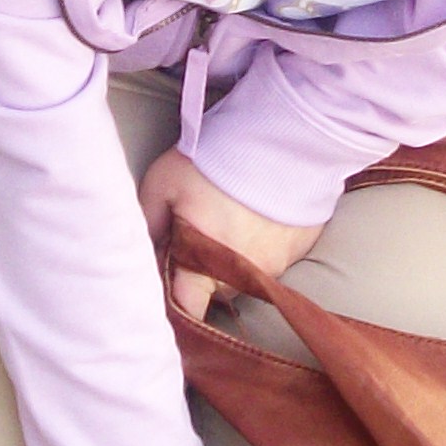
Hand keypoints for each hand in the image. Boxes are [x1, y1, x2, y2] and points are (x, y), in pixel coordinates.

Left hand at [137, 144, 319, 323]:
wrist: (284, 136)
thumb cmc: (216, 160)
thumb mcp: (164, 182)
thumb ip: (149, 222)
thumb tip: (145, 250)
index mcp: (206, 265)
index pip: (187, 308)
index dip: (174, 306)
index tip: (168, 292)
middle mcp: (244, 274)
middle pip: (215, 290)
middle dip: (202, 271)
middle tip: (197, 233)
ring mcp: (277, 263)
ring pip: (245, 274)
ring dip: (233, 257)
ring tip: (231, 218)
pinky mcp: (301, 248)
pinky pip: (275, 256)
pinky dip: (264, 242)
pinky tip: (258, 214)